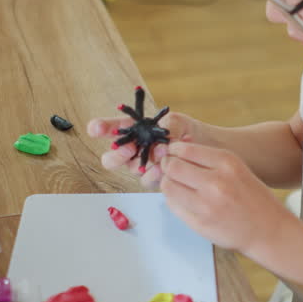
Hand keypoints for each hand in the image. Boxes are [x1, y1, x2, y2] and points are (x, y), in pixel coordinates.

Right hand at [86, 111, 200, 185]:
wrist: (206, 147)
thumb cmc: (187, 130)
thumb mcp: (177, 121)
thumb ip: (167, 126)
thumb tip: (160, 140)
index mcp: (133, 129)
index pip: (110, 128)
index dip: (99, 128)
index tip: (96, 129)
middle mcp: (133, 149)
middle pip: (110, 158)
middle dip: (116, 155)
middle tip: (129, 148)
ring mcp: (142, 165)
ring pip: (130, 169)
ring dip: (142, 161)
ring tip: (161, 152)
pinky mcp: (154, 178)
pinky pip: (147, 180)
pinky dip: (155, 173)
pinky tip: (165, 167)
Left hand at [158, 140, 291, 254]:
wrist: (269, 230)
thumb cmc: (254, 199)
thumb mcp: (238, 169)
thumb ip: (210, 159)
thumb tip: (180, 148)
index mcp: (227, 163)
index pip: (185, 149)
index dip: (174, 150)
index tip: (172, 152)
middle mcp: (216, 182)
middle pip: (173, 166)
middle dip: (167, 166)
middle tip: (169, 168)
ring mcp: (206, 204)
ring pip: (168, 186)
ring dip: (168, 183)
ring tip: (175, 184)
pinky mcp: (200, 223)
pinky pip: (173, 206)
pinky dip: (173, 200)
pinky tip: (182, 200)